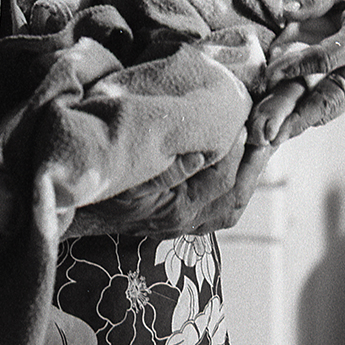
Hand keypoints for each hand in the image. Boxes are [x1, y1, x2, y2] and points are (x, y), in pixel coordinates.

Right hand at [68, 127, 268, 239]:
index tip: (249, 117)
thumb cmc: (98, 189)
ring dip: (250, 174)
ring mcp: (186, 226)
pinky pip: (222, 209)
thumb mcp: (127, 174)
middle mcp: (188, 222)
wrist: (75, 215)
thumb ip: (167, 165)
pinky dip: (236, 187)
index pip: (222, 176)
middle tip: (270, 128)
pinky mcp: (182, 224)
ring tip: (261, 144)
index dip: (239, 146)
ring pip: (233, 203)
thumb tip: (206, 151)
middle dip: (255, 159)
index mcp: (177, 208)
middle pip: (236, 192)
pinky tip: (240, 168)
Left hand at [250, 0, 344, 140]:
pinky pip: (333, 108)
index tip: (272, 73)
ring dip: (302, 123)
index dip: (299, 66)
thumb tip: (285, 11)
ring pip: (332, 108)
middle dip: (301, 115)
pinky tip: (284, 127)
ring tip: (272, 137)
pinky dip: (309, 118)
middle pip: (332, 95)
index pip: (328, 58)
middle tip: (271, 131)